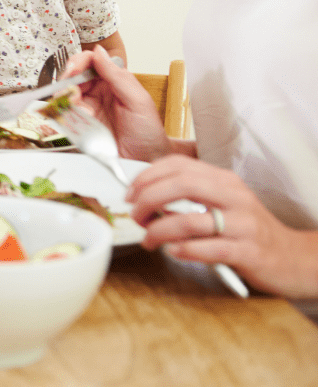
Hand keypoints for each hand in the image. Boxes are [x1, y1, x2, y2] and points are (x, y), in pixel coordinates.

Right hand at [61, 45, 172, 161]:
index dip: (78, 63)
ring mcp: (87, 108)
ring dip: (67, 102)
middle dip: (68, 83)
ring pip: (65, 96)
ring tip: (79, 112)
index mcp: (112, 80)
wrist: (146, 162)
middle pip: (72, 78)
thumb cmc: (149, 132)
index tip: (73, 70)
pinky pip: (65, 116)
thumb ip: (118, 76)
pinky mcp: (80, 125)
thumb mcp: (138, 101)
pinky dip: (66, 117)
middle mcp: (97, 92)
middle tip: (71, 94)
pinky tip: (78, 123)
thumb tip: (99, 52)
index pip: (90, 62)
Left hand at [127, 155, 317, 299]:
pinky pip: (209, 248)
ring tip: (148, 239)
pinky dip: (185, 250)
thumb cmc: (248, 229)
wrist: (293, 258)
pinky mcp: (248, 252)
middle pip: (181, 185)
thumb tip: (146, 195)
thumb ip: (190, 194)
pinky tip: (173, 252)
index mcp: (223, 179)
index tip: (130, 192)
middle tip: (134, 215)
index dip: (148, 176)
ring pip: (190, 220)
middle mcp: (233, 196)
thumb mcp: (222, 201)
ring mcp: (242, 224)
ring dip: (159, 230)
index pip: (178, 165)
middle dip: (148, 198)